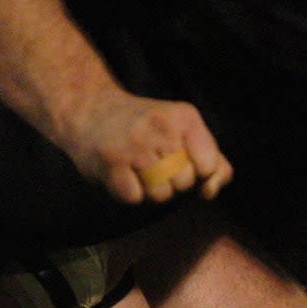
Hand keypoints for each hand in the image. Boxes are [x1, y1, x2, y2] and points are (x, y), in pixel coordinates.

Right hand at [57, 84, 232, 203]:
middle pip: (185, 183)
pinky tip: (124, 174)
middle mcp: (161, 128)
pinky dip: (131, 193)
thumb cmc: (148, 127)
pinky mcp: (110, 162)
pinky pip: (134, 198)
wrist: (93, 110)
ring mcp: (135, 145)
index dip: (199, 173)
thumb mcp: (186, 130)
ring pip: (161, 194)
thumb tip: (210, 191)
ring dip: (153, 191)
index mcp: (186, 117)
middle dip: (174, 182)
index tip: (184, 162)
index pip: (209, 166)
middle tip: (157, 163)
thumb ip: (213, 159)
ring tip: (142, 170)